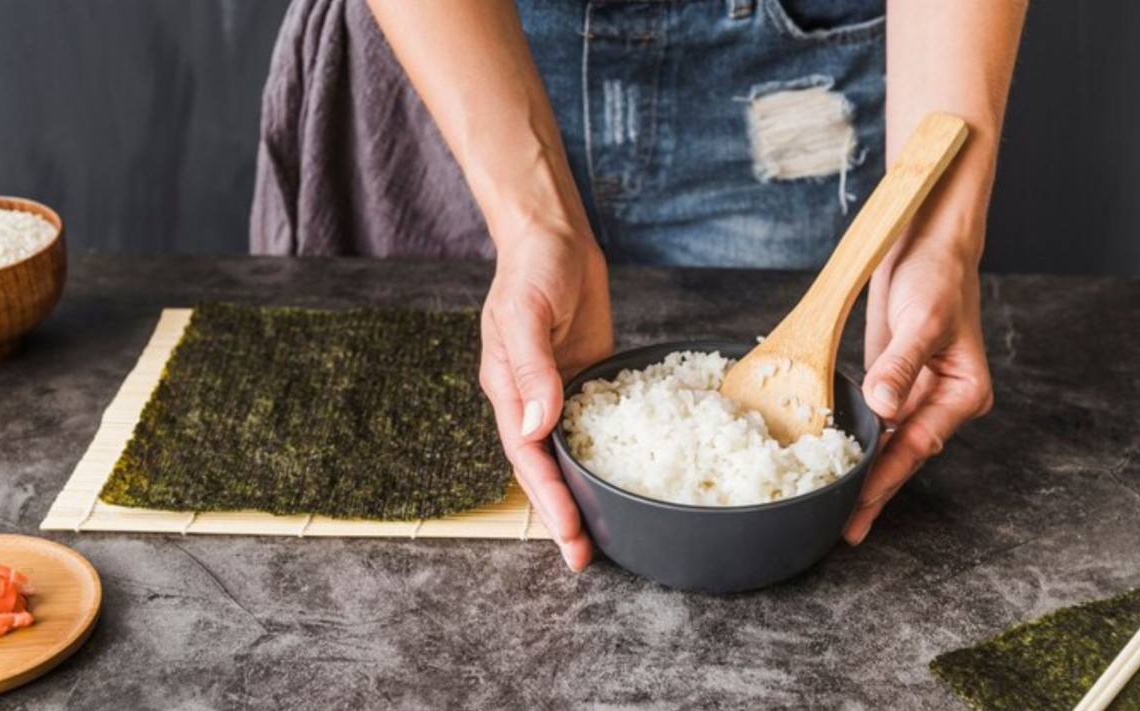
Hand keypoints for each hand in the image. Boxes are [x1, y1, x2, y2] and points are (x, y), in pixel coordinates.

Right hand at [479, 225, 612, 570]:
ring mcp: (559, 391)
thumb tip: (537, 425)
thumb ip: (532, 368)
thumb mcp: (526, 312)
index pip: (527, 458)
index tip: (569, 534)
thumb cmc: (532, 267)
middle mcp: (531, 399)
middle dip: (564, 514)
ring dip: (585, 494)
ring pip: (570, 455)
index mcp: (508, 390)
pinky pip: (597, 426)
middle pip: (546, 468)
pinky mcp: (588, 380)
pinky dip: (608, 455)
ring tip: (605, 534)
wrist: (555, 236)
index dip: (548, 499)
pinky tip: (631, 477)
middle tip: (586, 556)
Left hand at [844, 238, 993, 543]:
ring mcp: (916, 394)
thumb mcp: (923, 319)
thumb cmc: (938, 276)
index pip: (917, 445)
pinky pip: (873, 422)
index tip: (861, 509)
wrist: (929, 244)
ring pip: (886, 444)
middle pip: (902, 456)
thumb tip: (884, 406)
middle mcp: (942, 401)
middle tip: (843, 529)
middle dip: (873, 492)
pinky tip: (834, 463)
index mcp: (963, 394)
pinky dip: (855, 442)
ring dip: (862, 472)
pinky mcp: (891, 382)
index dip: (886, 479)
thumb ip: (901, 365)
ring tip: (832, 508)